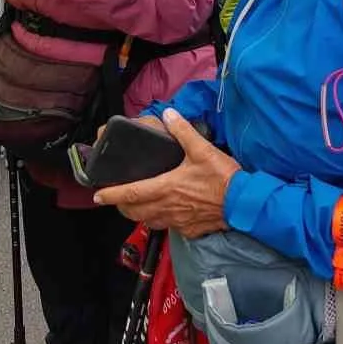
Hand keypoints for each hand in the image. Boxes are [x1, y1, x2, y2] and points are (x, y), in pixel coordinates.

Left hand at [93, 109, 241, 239]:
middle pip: (135, 212)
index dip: (112, 194)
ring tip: (136, 206)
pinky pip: (170, 227)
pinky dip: (162, 220)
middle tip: (115, 199)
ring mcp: (179, 221)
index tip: (97, 195)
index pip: (132, 193)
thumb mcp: (202, 149)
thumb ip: (182, 131)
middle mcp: (168, 207)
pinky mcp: (190, 230)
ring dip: (139, 215)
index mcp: (166, 187)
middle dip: (121, 206)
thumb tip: (168, 114)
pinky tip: (166, 213)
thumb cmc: (223, 178)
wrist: (244, 203)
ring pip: (150, 221)